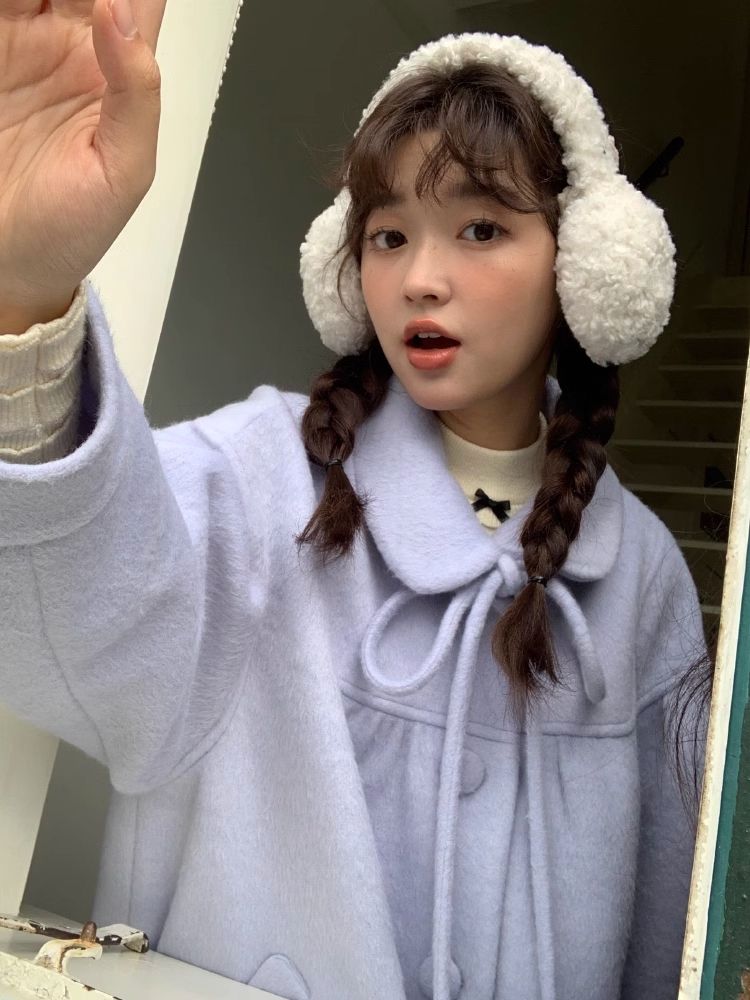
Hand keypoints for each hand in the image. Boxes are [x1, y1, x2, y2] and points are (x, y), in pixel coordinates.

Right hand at [0, 0, 166, 327]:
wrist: (7, 266)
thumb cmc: (71, 231)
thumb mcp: (125, 172)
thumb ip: (137, 93)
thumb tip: (121, 15)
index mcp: (118, 73)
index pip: (138, 0)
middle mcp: (69, 46)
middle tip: (65, 0)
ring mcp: (18, 42)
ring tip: (32, 5)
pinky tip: (12, 7)